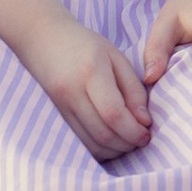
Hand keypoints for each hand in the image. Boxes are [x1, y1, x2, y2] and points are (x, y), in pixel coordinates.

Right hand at [19, 9, 154, 161]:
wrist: (43, 40)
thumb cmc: (86, 46)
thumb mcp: (117, 59)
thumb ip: (133, 90)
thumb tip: (144, 122)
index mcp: (91, 72)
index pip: (113, 113)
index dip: (133, 130)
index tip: (148, 133)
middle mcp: (72, 93)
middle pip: (102, 133)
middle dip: (127, 143)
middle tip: (143, 140)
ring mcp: (61, 107)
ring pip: (91, 143)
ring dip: (115, 150)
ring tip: (130, 142)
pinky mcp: (57, 116)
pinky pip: (81, 142)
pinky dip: (100, 148)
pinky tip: (113, 141)